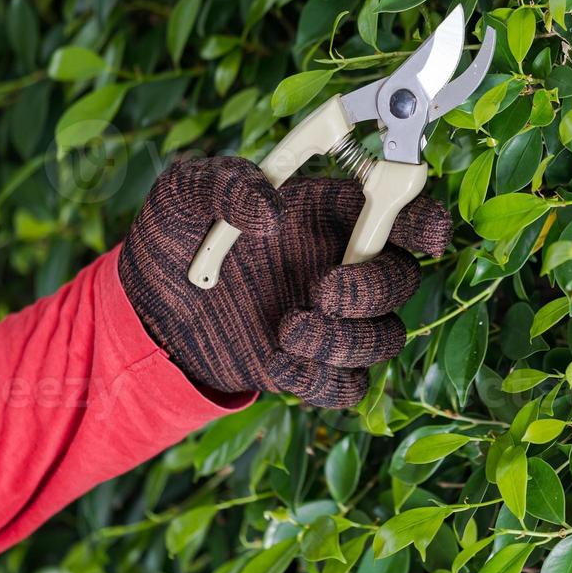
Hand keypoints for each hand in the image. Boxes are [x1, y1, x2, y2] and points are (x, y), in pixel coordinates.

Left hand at [118, 157, 450, 407]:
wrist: (147, 306)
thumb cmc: (176, 233)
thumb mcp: (184, 191)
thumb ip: (227, 184)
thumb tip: (269, 212)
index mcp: (330, 213)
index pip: (401, 212)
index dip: (423, 221)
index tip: (424, 233)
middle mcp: (342, 265)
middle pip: (402, 280)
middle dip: (373, 289)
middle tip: (322, 290)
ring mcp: (332, 320)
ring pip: (386, 339)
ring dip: (345, 340)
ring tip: (286, 329)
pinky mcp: (313, 366)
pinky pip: (349, 388)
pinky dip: (322, 382)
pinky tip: (275, 363)